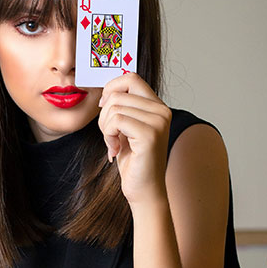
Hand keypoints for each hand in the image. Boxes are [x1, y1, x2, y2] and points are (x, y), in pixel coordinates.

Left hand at [98, 73, 170, 206]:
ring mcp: (158, 122)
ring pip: (114, 107)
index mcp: (158, 106)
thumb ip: (123, 107)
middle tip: (109, 134)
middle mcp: (162, 111)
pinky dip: (108, 136)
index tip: (105, 108)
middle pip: (118, 93)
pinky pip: (116, 121)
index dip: (111, 88)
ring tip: (114, 144)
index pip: (130, 77)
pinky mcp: (150, 134)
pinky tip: (116, 149)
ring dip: (106, 128)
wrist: (144, 190)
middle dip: (104, 114)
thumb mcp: (127, 128)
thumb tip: (107, 90)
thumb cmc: (133, 161)